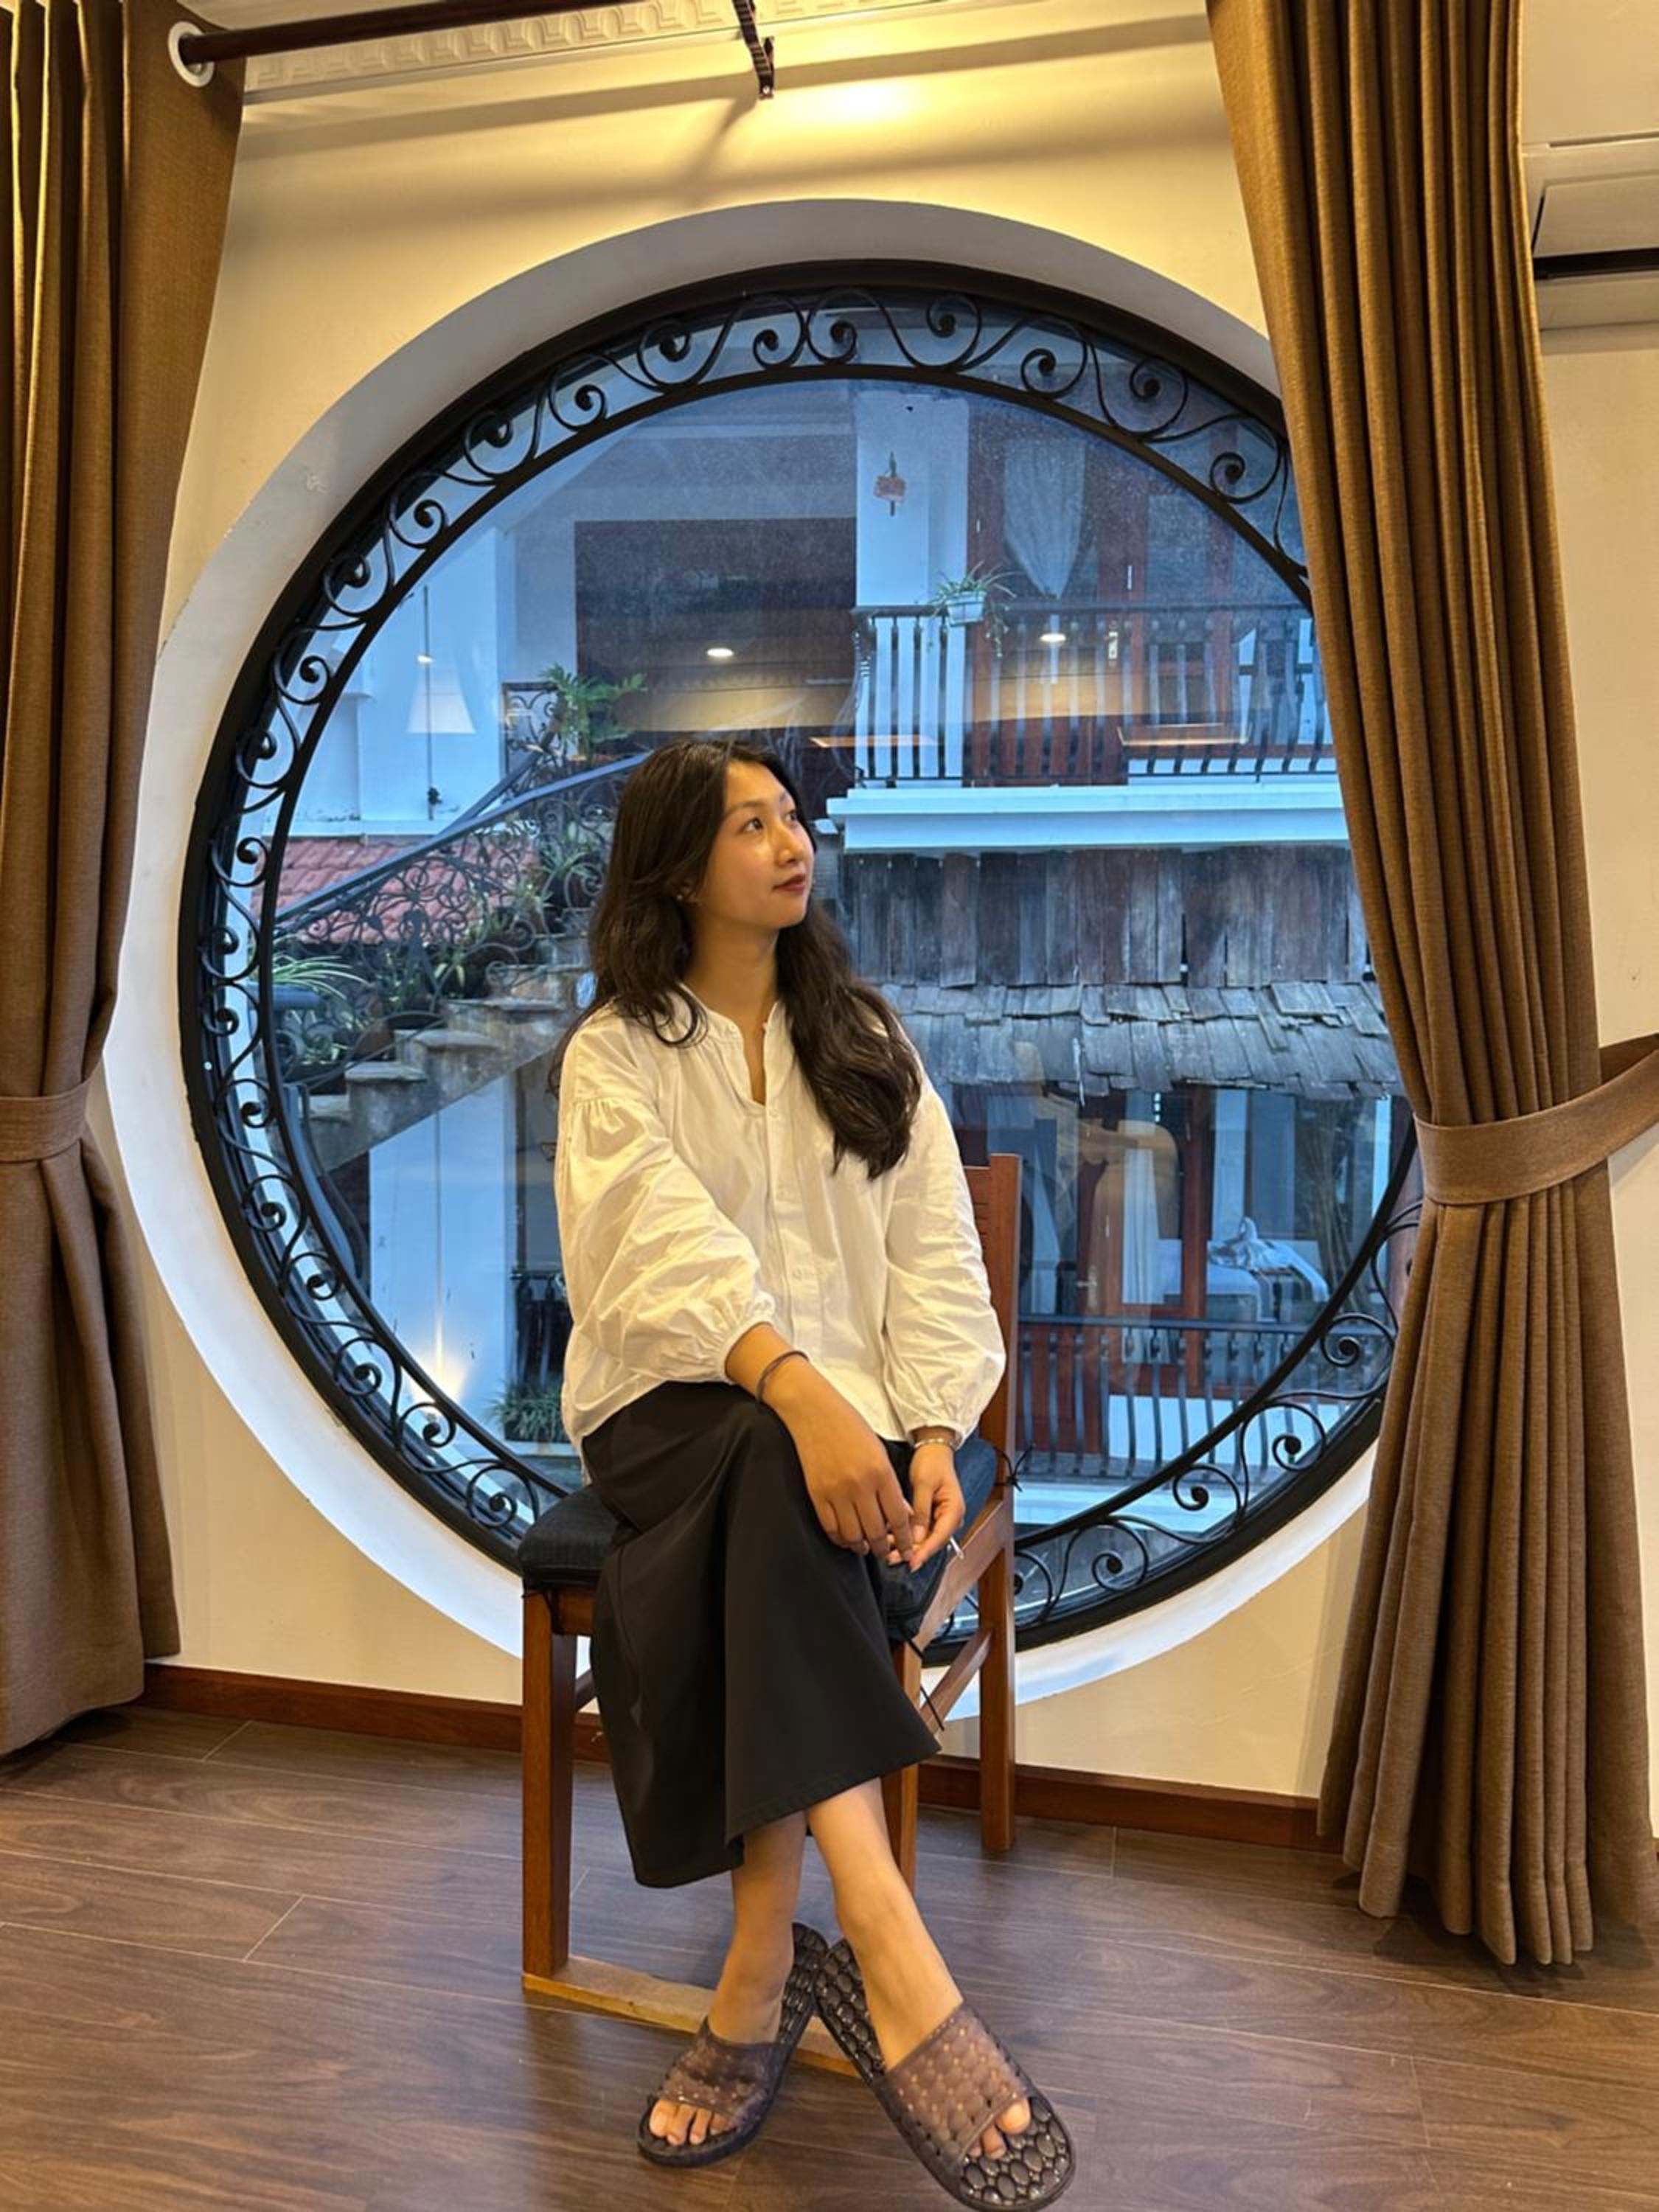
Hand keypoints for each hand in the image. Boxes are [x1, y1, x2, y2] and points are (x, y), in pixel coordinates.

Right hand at [776, 1379, 918, 1563]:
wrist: (814, 1412)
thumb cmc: (850, 1427)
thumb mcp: (879, 1452)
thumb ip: (890, 1486)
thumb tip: (901, 1515)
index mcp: (880, 1473)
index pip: (898, 1518)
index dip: (906, 1539)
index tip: (909, 1549)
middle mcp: (860, 1486)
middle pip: (876, 1532)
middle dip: (884, 1548)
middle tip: (887, 1552)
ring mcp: (836, 1492)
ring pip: (853, 1536)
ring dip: (862, 1546)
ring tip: (866, 1547)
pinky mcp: (816, 1495)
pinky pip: (830, 1528)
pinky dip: (840, 1539)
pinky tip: (846, 1538)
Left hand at [903, 1443, 964, 1569]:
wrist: (933, 1450)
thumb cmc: (932, 1462)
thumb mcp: (924, 1484)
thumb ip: (921, 1511)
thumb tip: (917, 1537)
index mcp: (954, 1510)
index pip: (940, 1538)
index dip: (924, 1552)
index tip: (912, 1562)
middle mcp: (950, 1518)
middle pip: (932, 1542)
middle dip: (912, 1552)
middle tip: (892, 1558)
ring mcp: (941, 1518)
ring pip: (924, 1539)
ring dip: (907, 1545)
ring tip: (888, 1550)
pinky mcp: (931, 1516)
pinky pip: (920, 1531)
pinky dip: (907, 1535)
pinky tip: (891, 1537)